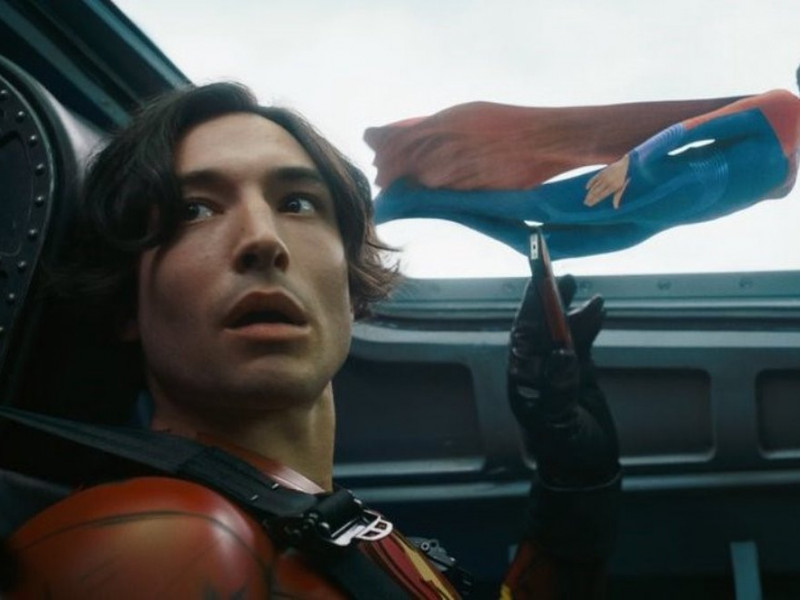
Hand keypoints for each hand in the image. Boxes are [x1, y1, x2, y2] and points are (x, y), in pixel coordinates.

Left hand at [508, 275, 618, 487]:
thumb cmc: (565, 450)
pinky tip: (597, 311)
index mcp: (523, 378)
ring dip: (571, 311)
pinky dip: (588, 326)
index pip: (523, 333)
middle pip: (540, 325)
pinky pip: (581, 342)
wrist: (586, 469)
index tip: (541, 281)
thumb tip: (562, 354)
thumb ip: (558, 390)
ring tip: (587, 293)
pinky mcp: (578, 374)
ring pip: (562, 331)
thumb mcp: (558, 423)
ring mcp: (557, 369)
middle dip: (549, 300)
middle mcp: (537, 369)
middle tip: (564, 276)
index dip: (531, 305)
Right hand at [584, 154, 629, 208]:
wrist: (623, 165)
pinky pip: (594, 179)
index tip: (590, 205)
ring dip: (589, 193)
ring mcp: (604, 177)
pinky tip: (587, 188)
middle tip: (585, 203)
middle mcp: (607, 182)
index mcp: (613, 187)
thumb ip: (617, 197)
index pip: (601, 196)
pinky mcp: (601, 172)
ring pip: (594, 186)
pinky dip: (590, 183)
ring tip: (585, 198)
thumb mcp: (621, 188)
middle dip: (590, 198)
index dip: (595, 201)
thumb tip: (616, 208)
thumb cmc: (623, 178)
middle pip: (596, 192)